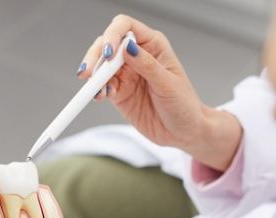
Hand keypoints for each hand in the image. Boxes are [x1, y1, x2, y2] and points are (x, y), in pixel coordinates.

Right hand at [79, 15, 241, 169]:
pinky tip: (100, 96)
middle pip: (107, 44)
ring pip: (101, 66)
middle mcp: (137, 56)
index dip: (113, 35)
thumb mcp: (168, 84)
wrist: (183, 132)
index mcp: (152, 45)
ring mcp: (126, 75)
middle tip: (91, 73)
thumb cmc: (184, 105)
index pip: (125, 27)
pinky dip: (97, 90)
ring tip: (95, 89)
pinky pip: (103, 86)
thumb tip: (128, 47)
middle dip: (96, 56)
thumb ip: (147, 65)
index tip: (109, 53)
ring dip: (95, 75)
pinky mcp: (119, 93)